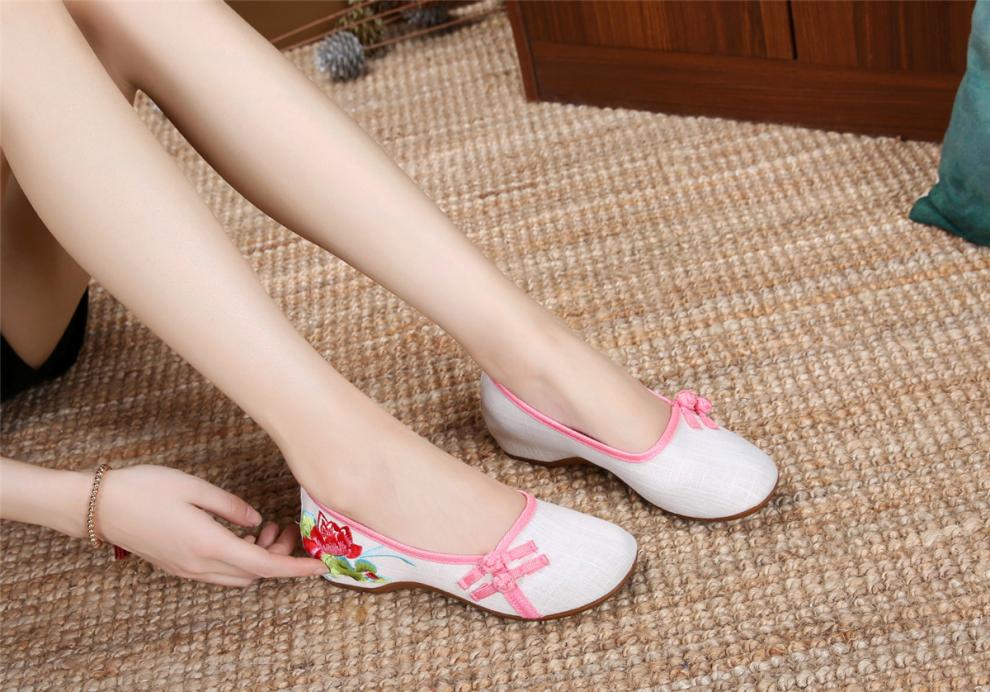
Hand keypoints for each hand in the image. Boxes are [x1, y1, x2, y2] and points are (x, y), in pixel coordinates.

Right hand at [97, 465, 325, 585]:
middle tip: (286, 528)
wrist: (97, 506)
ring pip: (237, 577)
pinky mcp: (177, 566)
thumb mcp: (195, 488)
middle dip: (279, 558)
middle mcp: (199, 565)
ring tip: (264, 529)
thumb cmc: (144, 489)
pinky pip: (218, 573)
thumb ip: (232, 507)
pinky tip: (241, 535)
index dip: (295, 568)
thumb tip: (257, 522)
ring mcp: (187, 569)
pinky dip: (238, 560)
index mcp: (208, 545)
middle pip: (254, 574)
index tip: (319, 566)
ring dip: (258, 560)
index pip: (264, 566)